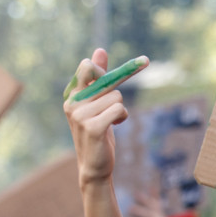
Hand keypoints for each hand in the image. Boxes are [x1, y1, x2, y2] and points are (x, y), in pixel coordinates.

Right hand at [63, 48, 137, 188]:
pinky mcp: (92, 127)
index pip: (87, 67)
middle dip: (125, 79)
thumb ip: (97, 78)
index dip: (104, 67)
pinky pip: (119, 109)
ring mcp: (80, 116)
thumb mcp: (97, 103)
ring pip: (117, 97)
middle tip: (143, 68)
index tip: (137, 62)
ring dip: (120, 109)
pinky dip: (122, 116)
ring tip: (111, 121)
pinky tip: (115, 126)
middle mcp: (72, 103)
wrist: (94, 166)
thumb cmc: (98, 131)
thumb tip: (100, 50)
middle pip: (106, 80)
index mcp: (72, 95)